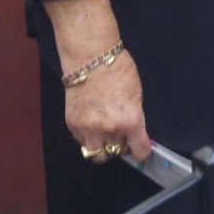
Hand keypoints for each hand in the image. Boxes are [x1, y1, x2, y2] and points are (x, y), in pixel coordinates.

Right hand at [64, 47, 152, 162]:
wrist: (90, 58)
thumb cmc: (119, 70)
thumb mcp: (136, 95)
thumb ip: (134, 117)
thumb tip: (134, 131)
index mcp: (130, 121)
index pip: (140, 151)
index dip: (141, 151)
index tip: (139, 147)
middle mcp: (109, 131)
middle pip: (117, 153)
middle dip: (120, 145)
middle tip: (120, 134)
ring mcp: (88, 130)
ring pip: (96, 154)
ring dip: (102, 147)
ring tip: (103, 135)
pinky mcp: (72, 125)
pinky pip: (82, 142)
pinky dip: (87, 138)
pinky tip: (90, 124)